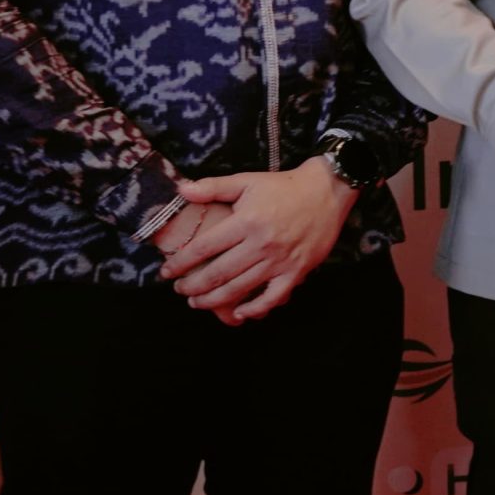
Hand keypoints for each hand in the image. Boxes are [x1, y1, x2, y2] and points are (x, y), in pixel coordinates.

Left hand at [165, 158, 358, 321]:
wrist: (328, 191)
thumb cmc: (284, 186)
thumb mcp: (247, 180)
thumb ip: (213, 187)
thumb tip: (181, 190)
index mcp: (246, 221)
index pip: (204, 248)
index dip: (181, 263)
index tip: (167, 272)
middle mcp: (261, 244)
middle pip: (218, 274)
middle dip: (192, 286)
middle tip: (180, 290)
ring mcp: (280, 260)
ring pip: (240, 289)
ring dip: (213, 300)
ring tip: (197, 302)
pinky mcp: (297, 270)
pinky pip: (273, 297)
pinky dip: (255, 309)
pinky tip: (239, 313)